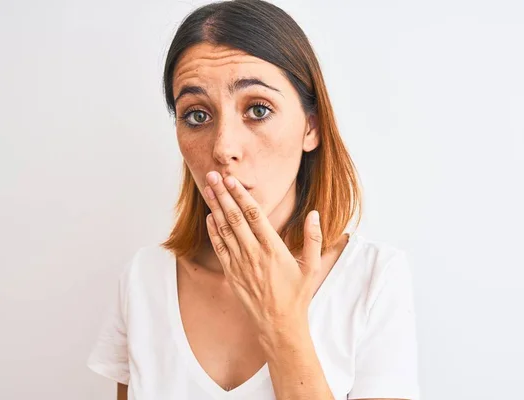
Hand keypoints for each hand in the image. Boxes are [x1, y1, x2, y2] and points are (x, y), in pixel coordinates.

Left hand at [202, 171, 322, 337]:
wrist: (279, 325)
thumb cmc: (297, 295)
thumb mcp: (312, 267)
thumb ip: (314, 239)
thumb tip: (314, 214)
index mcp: (273, 249)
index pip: (254, 215)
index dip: (241, 195)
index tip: (232, 179)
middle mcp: (253, 254)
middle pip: (235, 217)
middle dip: (223, 194)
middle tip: (212, 175)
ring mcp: (240, 264)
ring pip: (224, 230)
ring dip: (215, 208)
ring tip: (208, 190)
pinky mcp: (232, 274)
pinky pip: (219, 248)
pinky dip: (213, 231)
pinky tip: (210, 217)